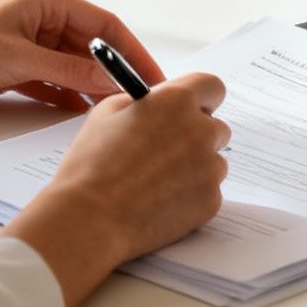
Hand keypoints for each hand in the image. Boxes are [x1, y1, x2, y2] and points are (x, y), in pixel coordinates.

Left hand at [0, 0, 164, 109]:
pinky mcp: (16, 68)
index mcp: (46, 1)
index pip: (104, 25)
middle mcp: (41, 20)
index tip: (151, 77)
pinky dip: (67, 96)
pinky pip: (53, 82)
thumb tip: (111, 80)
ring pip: (73, 67)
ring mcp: (28, 45)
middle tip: (136, 100)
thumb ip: (69, 70)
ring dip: (90, 87)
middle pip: (91, 47)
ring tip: (112, 111)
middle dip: (113, 73)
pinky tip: (80, 112)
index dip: (131, 51)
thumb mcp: (20, 59)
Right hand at [5, 73, 230, 306]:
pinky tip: (159, 201)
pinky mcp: (211, 200)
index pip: (211, 87)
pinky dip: (191, 195)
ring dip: (195, 167)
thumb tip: (161, 103)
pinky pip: (208, 191)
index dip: (201, 99)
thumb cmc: (91, 166)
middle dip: (197, 136)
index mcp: (176, 102)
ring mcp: (210, 167)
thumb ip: (145, 101)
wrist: (90, 219)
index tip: (192, 108)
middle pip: (216, 127)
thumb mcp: (107, 113)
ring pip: (214, 162)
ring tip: (156, 181)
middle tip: (167, 151)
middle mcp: (201, 131)